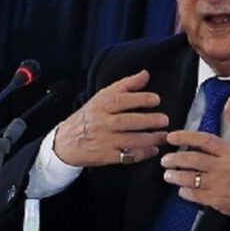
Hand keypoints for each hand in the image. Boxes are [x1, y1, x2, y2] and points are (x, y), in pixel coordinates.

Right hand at [53, 70, 168, 166]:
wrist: (65, 142)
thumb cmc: (88, 117)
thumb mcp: (101, 97)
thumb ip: (125, 85)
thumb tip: (145, 74)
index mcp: (100, 105)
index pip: (120, 100)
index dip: (139, 99)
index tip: (156, 99)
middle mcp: (101, 123)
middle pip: (126, 121)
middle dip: (148, 121)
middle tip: (164, 120)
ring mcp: (103, 140)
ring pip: (128, 140)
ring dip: (149, 139)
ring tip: (163, 136)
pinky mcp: (105, 156)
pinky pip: (126, 156)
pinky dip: (142, 154)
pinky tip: (153, 150)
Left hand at [161, 96, 229, 221]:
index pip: (204, 140)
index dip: (185, 137)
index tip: (172, 137)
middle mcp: (224, 167)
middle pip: (194, 160)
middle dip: (176, 159)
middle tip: (165, 159)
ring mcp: (220, 185)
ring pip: (192, 179)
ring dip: (176, 176)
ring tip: (168, 174)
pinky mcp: (217, 200)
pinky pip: (195, 195)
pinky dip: (185, 192)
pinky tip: (181, 189)